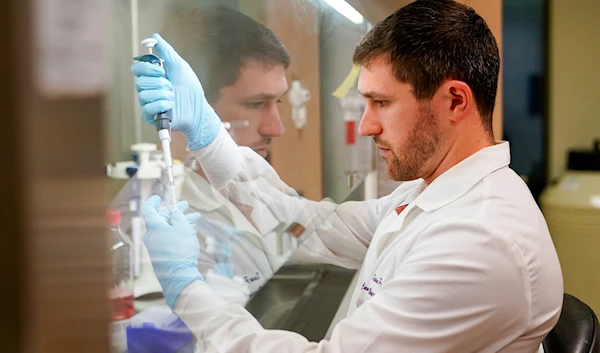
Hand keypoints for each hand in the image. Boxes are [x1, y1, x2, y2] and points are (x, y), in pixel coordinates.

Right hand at [131, 33, 221, 149]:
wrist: (198, 109)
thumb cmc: (190, 89)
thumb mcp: (179, 66)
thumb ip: (166, 52)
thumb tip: (155, 36)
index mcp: (152, 76)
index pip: (137, 68)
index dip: (147, 68)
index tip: (162, 70)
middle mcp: (148, 88)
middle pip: (139, 82)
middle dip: (158, 83)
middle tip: (170, 85)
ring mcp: (148, 102)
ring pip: (143, 95)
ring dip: (162, 94)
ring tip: (173, 96)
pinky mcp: (150, 116)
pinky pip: (147, 109)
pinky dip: (161, 105)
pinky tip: (170, 105)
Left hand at [142, 195, 203, 307]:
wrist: (179, 275)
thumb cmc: (180, 249)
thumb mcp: (182, 228)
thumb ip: (178, 217)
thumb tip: (174, 212)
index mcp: (153, 226)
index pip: (148, 209)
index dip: (153, 201)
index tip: (160, 197)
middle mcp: (152, 235)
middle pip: (162, 218)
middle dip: (175, 211)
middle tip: (186, 206)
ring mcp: (156, 245)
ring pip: (168, 228)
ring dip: (181, 222)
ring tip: (196, 218)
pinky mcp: (162, 253)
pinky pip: (169, 238)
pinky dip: (178, 232)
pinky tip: (191, 230)